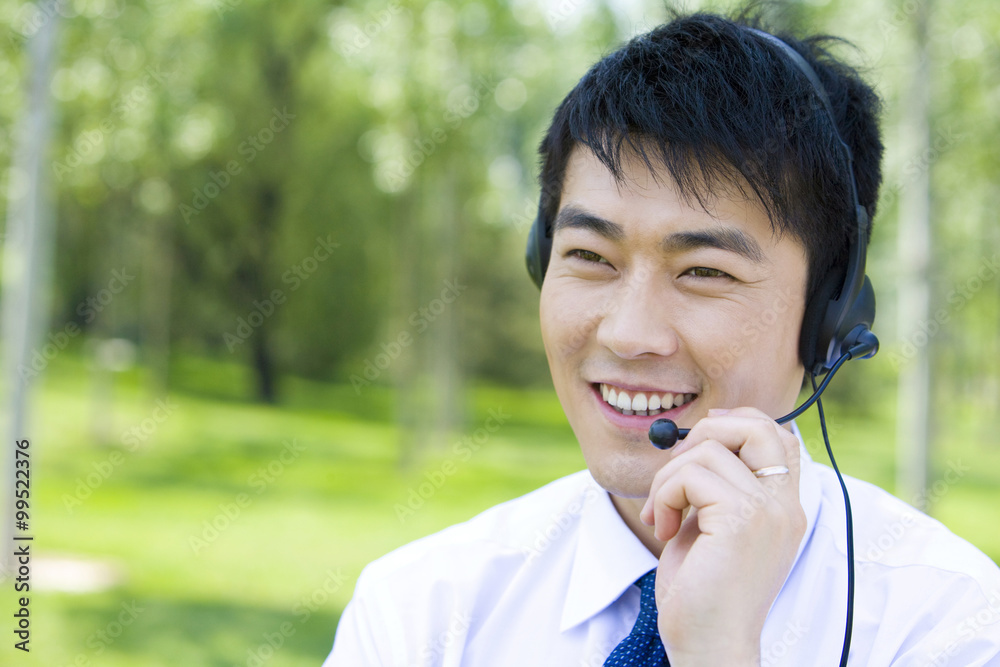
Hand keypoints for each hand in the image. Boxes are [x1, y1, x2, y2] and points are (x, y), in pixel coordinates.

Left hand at [638, 407, 806, 665]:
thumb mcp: (711, 529)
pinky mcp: (741, 519)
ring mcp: (768, 512)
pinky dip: (664, 495)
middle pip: (757, 425)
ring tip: (662, 515)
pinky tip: (663, 528)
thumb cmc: (702, 595)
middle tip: (675, 474)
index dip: (736, 423)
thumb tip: (691, 441)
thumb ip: (713, 489)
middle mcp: (784, 506)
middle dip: (704, 433)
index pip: (778, 437)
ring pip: (708, 450)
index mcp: (783, 509)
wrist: (710, 646)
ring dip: (668, 477)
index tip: (695, 443)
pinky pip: (690, 475)